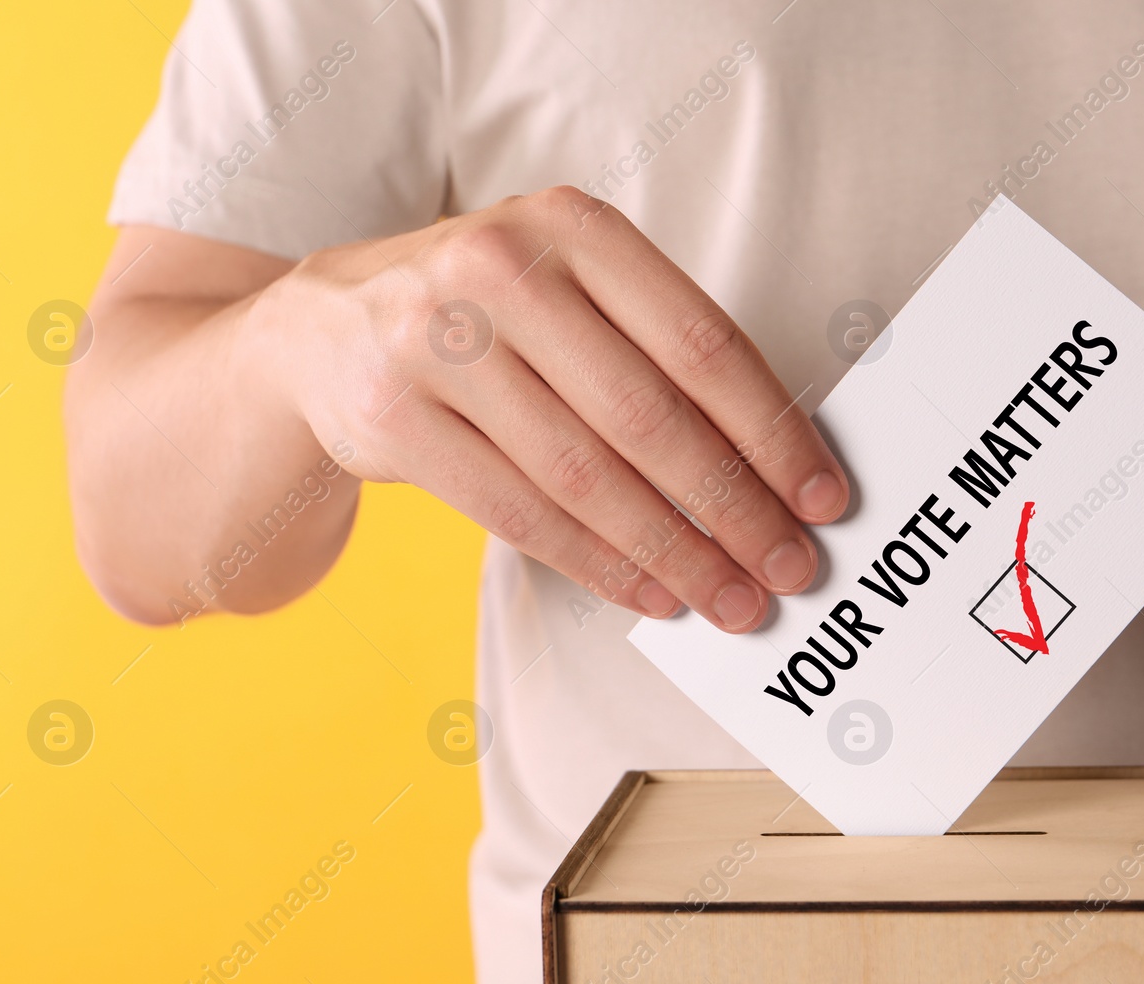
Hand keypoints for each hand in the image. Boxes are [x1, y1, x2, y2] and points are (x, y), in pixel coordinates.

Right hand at [249, 186, 849, 632]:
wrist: (322, 329)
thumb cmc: (481, 315)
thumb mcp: (564, 288)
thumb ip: (653, 347)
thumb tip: (770, 464)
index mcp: (572, 226)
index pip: (701, 342)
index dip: (772, 432)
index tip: (822, 496)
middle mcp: (500, 269)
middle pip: (649, 417)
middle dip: (734, 509)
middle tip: (788, 568)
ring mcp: (436, 342)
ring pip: (585, 477)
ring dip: (674, 553)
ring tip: (731, 598)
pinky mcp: (391, 418)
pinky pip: (519, 514)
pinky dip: (597, 564)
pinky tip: (651, 592)